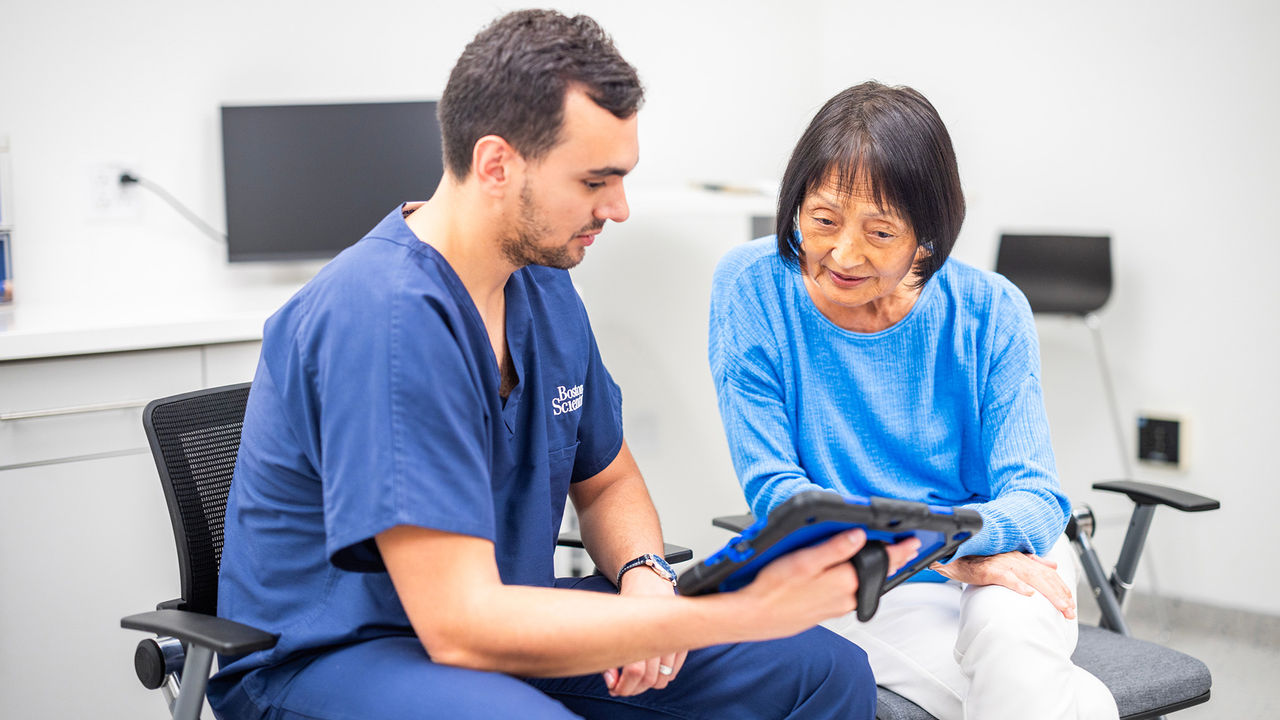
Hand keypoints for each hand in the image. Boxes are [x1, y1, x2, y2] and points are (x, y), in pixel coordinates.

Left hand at [603, 566, 686, 695]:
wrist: (650, 581)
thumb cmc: (630, 600)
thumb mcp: (616, 619)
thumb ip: (612, 649)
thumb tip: (610, 678)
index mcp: (643, 631)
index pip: (636, 671)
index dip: (623, 685)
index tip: (613, 686)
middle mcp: (662, 638)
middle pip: (649, 680)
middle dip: (631, 689)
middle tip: (619, 687)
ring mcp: (675, 643)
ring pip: (662, 680)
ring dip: (646, 686)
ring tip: (632, 680)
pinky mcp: (682, 645)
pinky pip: (672, 673)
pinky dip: (660, 678)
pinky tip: (648, 671)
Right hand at [737, 530, 920, 638]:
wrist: (753, 617)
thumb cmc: (772, 590)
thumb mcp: (803, 561)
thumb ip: (834, 549)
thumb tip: (859, 536)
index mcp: (844, 582)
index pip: (882, 563)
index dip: (900, 550)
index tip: (913, 542)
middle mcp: (845, 598)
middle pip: (875, 576)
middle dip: (891, 561)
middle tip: (904, 549)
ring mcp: (836, 607)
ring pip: (863, 586)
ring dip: (874, 573)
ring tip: (883, 560)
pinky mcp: (825, 612)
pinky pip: (849, 595)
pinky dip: (857, 583)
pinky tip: (850, 577)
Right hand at [930, 552, 1075, 618]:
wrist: (956, 559)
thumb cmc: (981, 563)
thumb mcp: (1009, 561)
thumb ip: (1032, 562)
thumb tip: (1053, 565)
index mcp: (1022, 558)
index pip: (1048, 574)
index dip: (1061, 589)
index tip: (1071, 604)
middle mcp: (1016, 559)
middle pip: (1044, 577)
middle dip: (1060, 595)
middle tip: (1070, 611)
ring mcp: (1003, 564)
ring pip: (1031, 578)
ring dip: (1048, 592)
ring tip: (1060, 606)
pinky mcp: (989, 570)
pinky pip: (1006, 577)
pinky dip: (1018, 585)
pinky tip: (1028, 594)